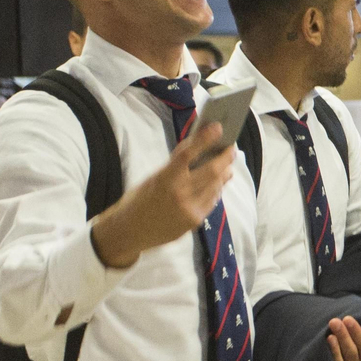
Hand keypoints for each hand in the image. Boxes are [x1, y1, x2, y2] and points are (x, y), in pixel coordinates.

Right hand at [90, 123, 232, 268]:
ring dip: (224, 173)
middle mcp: (179, 194)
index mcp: (164, 179)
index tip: (218, 128)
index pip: (188, 154)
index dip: (204, 139)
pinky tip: (217, 184)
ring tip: (227, 165)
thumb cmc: (139, 201)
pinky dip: (216, 189)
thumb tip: (197, 148)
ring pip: (216, 186)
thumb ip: (176, 166)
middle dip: (225, 158)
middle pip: (212, 171)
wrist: (130, 232)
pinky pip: (212, 201)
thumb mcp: (154, 178)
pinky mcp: (195, 221)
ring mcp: (189, 209)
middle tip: (231, 149)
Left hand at [325, 316, 360, 360]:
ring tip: (333, 324)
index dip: (359, 334)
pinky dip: (334, 352)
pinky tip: (329, 339)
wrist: (321, 333)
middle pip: (358, 353)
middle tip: (339, 320)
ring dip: (341, 341)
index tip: (348, 319)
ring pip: (348, 359)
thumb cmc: (344, 329)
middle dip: (349, 335)